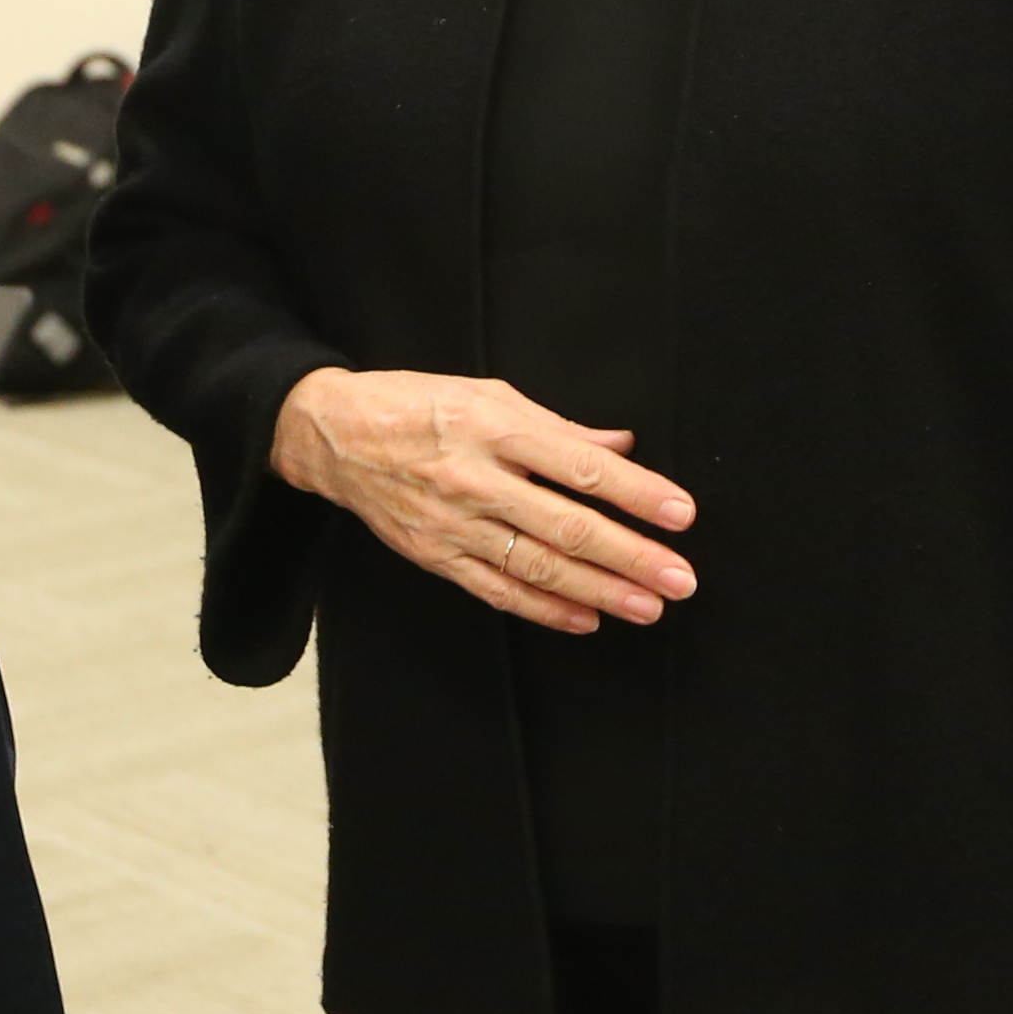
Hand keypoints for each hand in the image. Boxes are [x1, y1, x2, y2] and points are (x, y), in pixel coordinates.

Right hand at [271, 366, 697, 636]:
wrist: (332, 434)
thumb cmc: (416, 404)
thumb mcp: (489, 395)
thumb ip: (558, 426)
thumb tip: (622, 442)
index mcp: (495, 427)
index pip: (580, 466)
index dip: (636, 491)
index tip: (680, 514)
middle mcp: (475, 479)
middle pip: (567, 525)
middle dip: (631, 556)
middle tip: (680, 578)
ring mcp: (453, 524)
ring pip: (537, 566)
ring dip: (599, 591)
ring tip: (647, 606)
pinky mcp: (434, 557)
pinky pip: (496, 590)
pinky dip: (544, 608)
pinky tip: (585, 619)